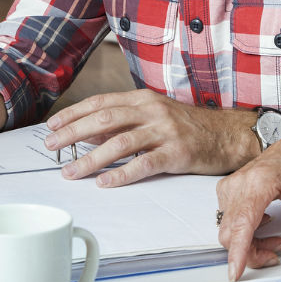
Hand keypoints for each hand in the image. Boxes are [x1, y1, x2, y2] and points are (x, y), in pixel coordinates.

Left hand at [43, 90, 251, 186]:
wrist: (229, 135)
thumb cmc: (189, 127)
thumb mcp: (154, 116)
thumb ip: (123, 123)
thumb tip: (89, 132)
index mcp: (144, 99)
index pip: (101, 103)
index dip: (73, 114)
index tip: (52, 126)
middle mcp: (152, 111)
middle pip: (105, 120)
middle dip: (73, 134)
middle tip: (51, 147)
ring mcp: (165, 131)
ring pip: (120, 143)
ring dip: (90, 159)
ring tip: (71, 172)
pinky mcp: (177, 153)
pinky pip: (144, 164)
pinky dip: (121, 174)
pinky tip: (105, 182)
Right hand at [215, 131, 280, 280]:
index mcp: (259, 182)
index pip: (243, 224)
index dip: (238, 252)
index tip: (236, 273)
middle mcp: (239, 183)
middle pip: (233, 234)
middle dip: (254, 251)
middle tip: (280, 248)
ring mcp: (229, 186)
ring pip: (229, 232)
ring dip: (250, 244)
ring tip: (275, 238)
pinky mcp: (227, 190)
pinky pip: (228, 223)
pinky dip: (245, 234)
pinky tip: (264, 225)